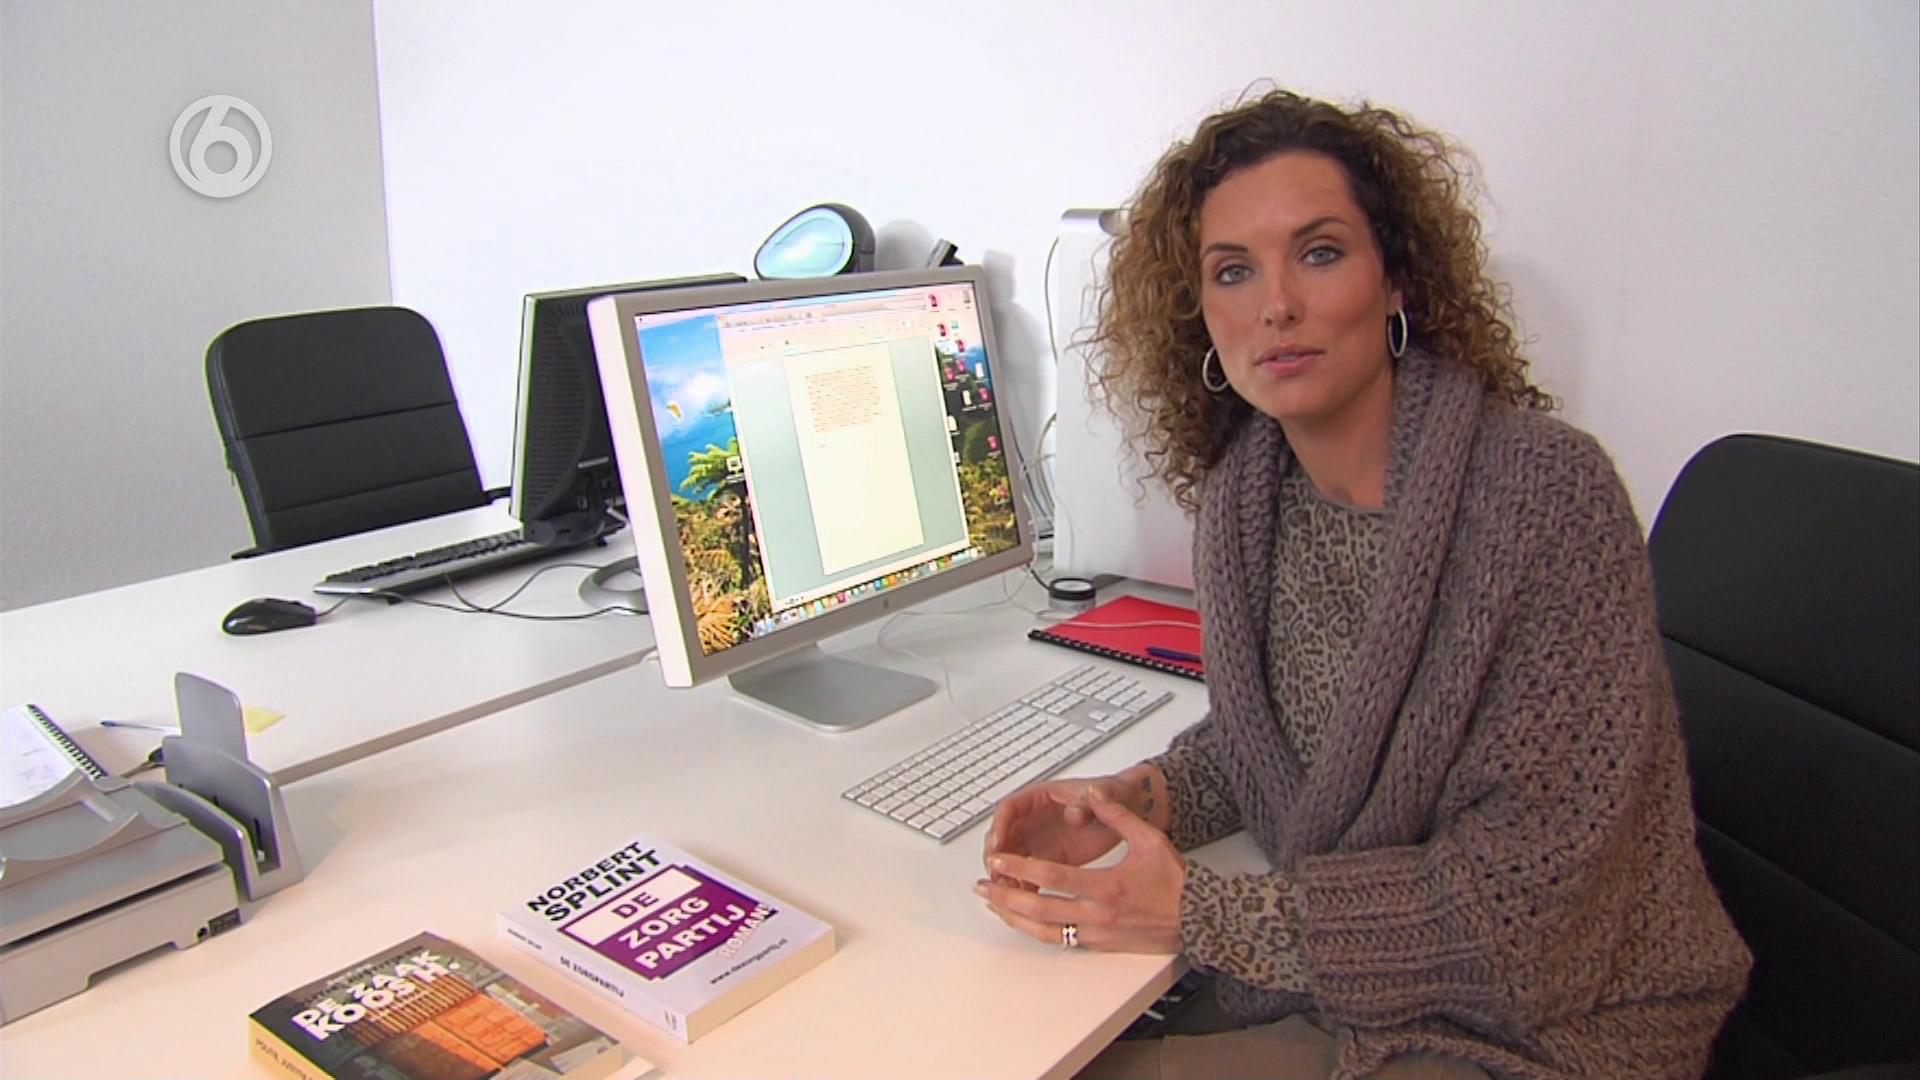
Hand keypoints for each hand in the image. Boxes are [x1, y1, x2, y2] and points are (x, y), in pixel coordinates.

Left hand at [975, 786, 1185, 953]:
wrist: (1199, 919)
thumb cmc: (1175, 880)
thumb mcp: (1150, 840)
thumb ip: (1118, 816)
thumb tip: (1093, 795)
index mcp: (1107, 886)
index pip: (1052, 877)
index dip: (1020, 867)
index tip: (997, 860)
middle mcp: (1097, 914)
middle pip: (1039, 908)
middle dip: (1005, 896)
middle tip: (981, 886)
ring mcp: (1097, 934)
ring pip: (1045, 931)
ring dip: (1015, 917)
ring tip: (992, 905)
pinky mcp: (1100, 944)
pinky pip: (1060, 941)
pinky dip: (1036, 931)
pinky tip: (1022, 921)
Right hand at [982, 771, 1136, 883]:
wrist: (1132, 807)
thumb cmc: (1114, 794)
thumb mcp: (1103, 793)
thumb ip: (1087, 803)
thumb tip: (1073, 814)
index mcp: (1041, 796)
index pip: (1009, 809)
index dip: (1000, 826)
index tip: (997, 842)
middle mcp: (1035, 819)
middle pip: (1003, 836)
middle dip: (996, 854)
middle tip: (996, 872)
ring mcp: (1041, 840)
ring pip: (1012, 857)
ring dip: (1006, 873)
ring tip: (1006, 890)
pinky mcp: (1052, 859)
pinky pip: (1029, 874)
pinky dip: (1023, 886)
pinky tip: (1024, 899)